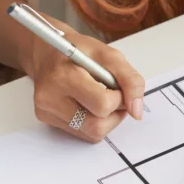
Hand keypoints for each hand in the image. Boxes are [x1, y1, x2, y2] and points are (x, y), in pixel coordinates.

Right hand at [27, 28, 145, 142]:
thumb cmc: (79, 50)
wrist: (48, 52)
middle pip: (97, 126)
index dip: (118, 98)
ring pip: (92, 133)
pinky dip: (94, 122)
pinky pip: (82, 133)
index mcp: (64, 77)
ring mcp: (46, 112)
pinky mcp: (47, 121)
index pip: (102, 104)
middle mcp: (49, 98)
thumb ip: (130, 80)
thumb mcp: (110, 55)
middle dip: (115, 114)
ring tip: (102, 99)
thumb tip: (136, 111)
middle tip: (114, 96)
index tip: (116, 86)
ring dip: (106, 120)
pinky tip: (88, 104)